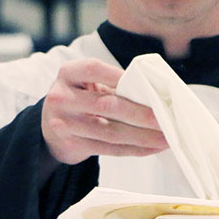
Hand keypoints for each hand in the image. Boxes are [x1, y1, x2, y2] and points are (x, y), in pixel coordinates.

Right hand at [41, 58, 167, 163]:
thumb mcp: (87, 84)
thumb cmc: (81, 99)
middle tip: (165, 118)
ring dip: (142, 136)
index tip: (146, 84)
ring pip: (110, 131)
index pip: (93, 69)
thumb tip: (156, 93)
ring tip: (166, 137)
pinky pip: (109, 149)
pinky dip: (135, 149)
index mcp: (68, 73)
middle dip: (140, 114)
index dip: (119, 76)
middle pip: (106, 105)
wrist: (52, 128)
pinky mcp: (72, 145)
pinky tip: (153, 147)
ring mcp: (64, 123)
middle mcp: (61, 97)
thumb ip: (113, 85)